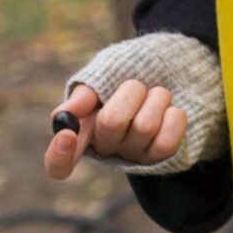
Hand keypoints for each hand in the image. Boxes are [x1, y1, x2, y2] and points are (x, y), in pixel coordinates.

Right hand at [42, 79, 183, 179]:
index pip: (58, 164)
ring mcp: (133, 154)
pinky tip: (171, 110)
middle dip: (131, 91)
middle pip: (112, 122)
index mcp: (81, 130)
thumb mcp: (103, 74)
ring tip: (156, 93)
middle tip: (137, 84)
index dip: (58, 156)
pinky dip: (174, 116)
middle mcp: (105, 147)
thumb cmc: (128, 72)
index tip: (68, 134)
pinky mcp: (160, 156)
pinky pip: (167, 140)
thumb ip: (84, 94)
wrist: (169, 68)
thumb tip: (63, 115)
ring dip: (157, 98)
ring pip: (146, 126)